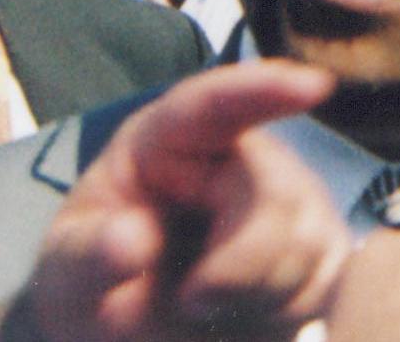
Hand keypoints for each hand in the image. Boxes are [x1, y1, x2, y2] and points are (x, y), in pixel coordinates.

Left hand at [0, 61, 347, 341]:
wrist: (128, 333)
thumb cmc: (94, 287)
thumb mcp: (68, 276)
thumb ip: (89, 256)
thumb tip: (131, 237)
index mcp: (161, 142)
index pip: (211, 105)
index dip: (261, 91)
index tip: (313, 83)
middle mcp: (231, 157)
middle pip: (276, 195)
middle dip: (242, 266)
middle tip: (192, 303)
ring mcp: (285, 201)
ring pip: (312, 242)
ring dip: (264, 294)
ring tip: (210, 306)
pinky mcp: (318, 248)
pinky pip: (331, 279)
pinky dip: (289, 311)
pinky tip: (248, 315)